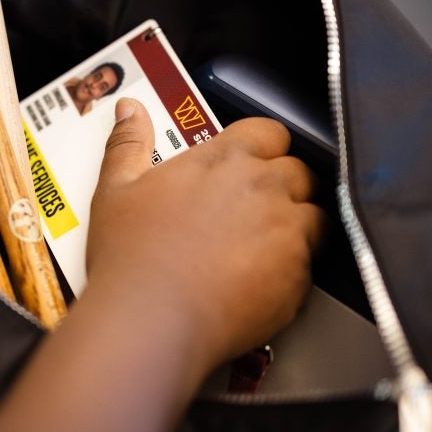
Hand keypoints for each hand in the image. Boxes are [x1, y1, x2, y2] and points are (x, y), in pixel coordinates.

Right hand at [0, 98, 322, 431]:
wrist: (150, 321)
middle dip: (283, 185)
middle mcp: (264, 188)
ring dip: (296, 223)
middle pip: (299, 171)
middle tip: (252, 207)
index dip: (262, 146)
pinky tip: (258, 279)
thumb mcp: (116, 189)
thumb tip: (130, 110)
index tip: (248, 162)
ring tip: (262, 244)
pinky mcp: (297, 277)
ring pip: (314, 215)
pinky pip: (310, 263)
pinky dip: (292, 267)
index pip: (270, 131)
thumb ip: (129, 142)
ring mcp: (287, 232)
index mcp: (225, 159)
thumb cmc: (131, 257)